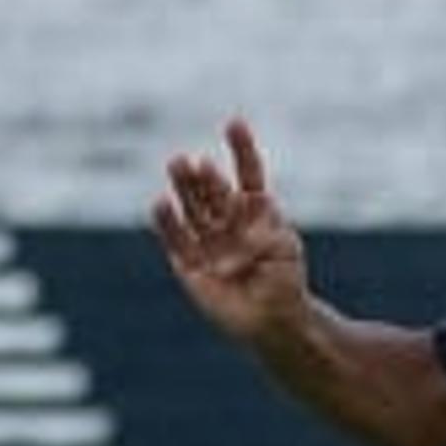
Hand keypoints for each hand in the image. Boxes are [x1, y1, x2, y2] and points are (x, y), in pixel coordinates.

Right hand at [150, 118, 309, 346]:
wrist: (274, 322)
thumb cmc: (285, 283)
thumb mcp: (284, 249)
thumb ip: (267, 226)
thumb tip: (249, 202)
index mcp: (255, 213)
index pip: (247, 174)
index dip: (241, 150)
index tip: (234, 123)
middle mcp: (228, 222)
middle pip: (214, 191)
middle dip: (205, 175)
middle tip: (196, 162)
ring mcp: (208, 241)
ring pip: (193, 208)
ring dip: (184, 187)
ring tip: (178, 164)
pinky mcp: (190, 264)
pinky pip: (176, 240)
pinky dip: (167, 222)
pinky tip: (160, 203)